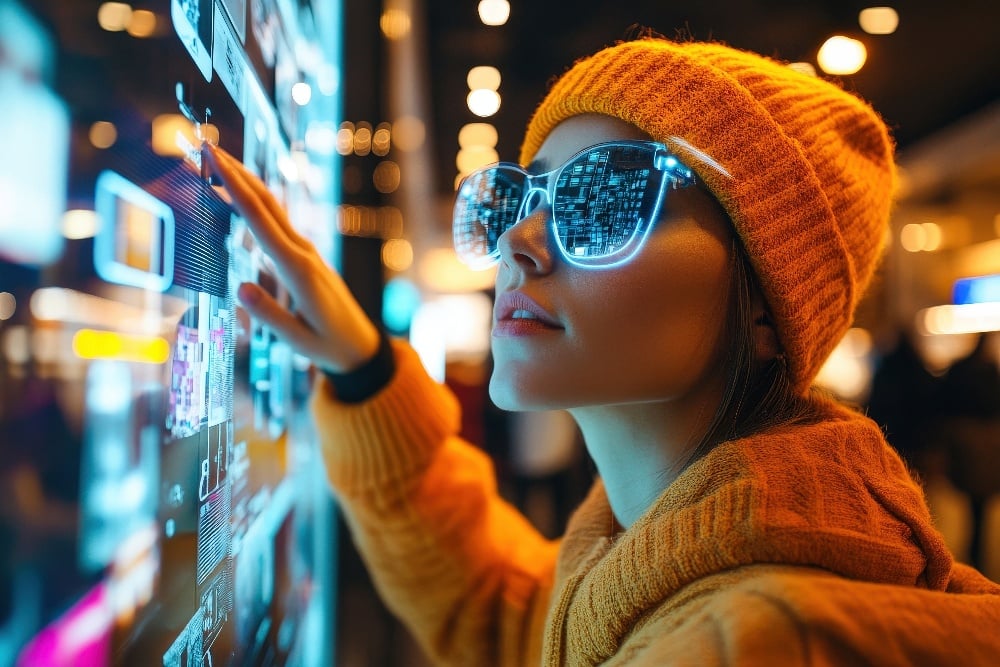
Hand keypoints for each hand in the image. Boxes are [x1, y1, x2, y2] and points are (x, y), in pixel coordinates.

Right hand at [203, 143, 379, 373]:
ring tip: (217, 161)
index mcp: (297, 269)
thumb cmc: (328, 345)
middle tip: (206, 146)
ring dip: (244, 182)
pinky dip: (255, 203)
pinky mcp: (305, 256)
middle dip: (235, 172)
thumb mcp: (296, 339)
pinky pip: (277, 223)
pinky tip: (240, 196)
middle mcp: (302, 252)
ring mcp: (306, 251)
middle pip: (265, 202)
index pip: (259, 220)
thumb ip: (269, 314)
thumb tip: (240, 288)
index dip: (234, 187)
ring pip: (272, 208)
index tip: (214, 160)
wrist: (361, 346)